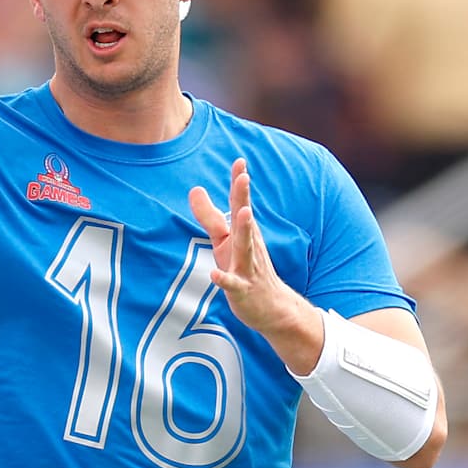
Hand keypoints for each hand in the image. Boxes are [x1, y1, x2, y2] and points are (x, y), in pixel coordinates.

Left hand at [189, 157, 301, 337]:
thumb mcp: (224, 240)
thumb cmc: (245, 267)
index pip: (241, 204)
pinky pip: (233, 284)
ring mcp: (247, 268)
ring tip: (243, 213)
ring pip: (246, 248)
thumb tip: (195, 188)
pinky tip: (214, 274)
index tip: (239, 161)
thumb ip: (210, 215)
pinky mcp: (242, 290)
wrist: (272, 307)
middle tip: (244, 177)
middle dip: (244, 199)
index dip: (239, 183)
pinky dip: (224, 279)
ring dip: (244, 230)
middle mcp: (248, 245)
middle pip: (245, 220)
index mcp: (243, 232)